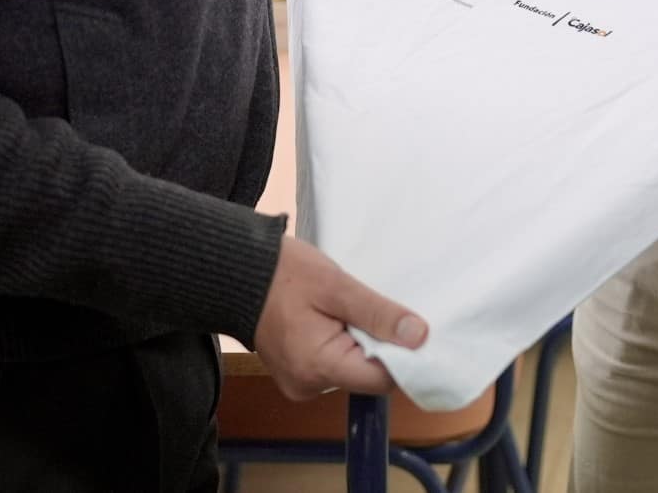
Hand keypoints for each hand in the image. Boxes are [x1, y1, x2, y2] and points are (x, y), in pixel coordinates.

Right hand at [252, 237, 428, 399]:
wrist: (237, 271)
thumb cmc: (283, 274)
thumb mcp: (338, 286)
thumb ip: (379, 314)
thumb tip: (420, 337)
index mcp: (319, 369)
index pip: (382, 379)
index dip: (404, 355)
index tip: (413, 326)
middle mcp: (309, 386)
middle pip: (368, 375)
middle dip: (380, 343)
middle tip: (375, 307)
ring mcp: (300, 382)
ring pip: (353, 368)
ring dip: (361, 341)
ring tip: (351, 308)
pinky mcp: (297, 373)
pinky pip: (335, 364)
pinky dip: (344, 343)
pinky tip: (337, 317)